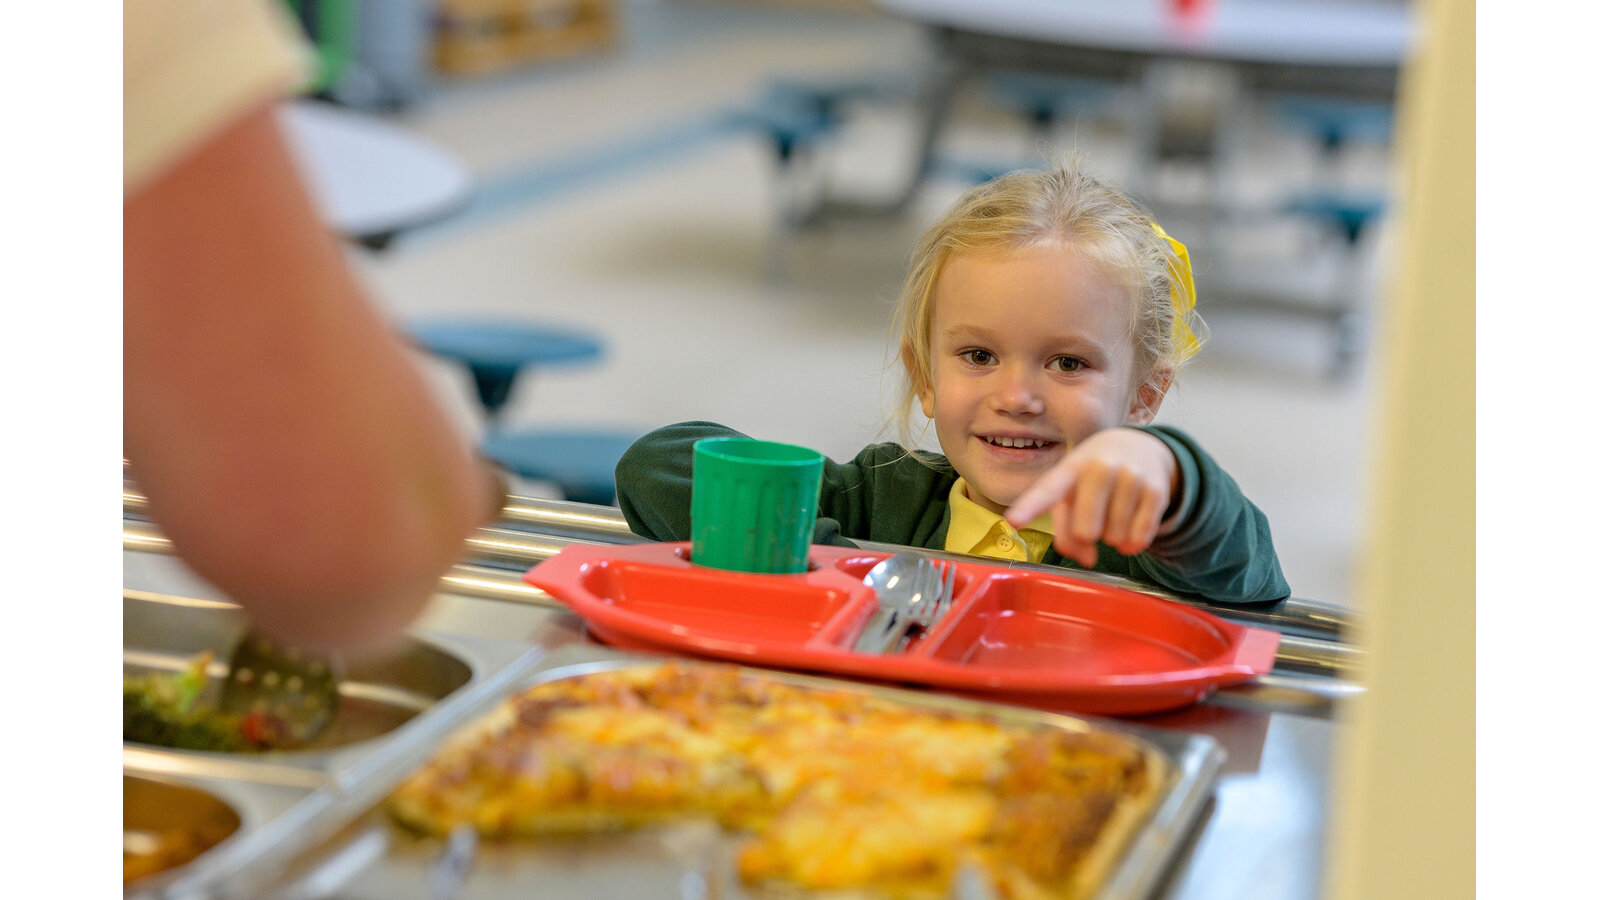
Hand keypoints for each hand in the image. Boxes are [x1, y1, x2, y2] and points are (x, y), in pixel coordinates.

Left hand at [1004, 428, 1177, 567]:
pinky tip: (1131, 526)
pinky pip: (1139, 538)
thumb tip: (1086, 558)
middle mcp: (1099, 468)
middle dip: (1087, 536)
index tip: (1013, 521)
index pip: (1047, 491)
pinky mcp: (1155, 491)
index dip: (1029, 508)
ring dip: (1112, 537)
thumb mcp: (1072, 491)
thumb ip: (1065, 528)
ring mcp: (1130, 477)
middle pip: (1085, 531)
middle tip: (1093, 519)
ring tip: (1113, 514)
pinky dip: (1133, 543)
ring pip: (1114, 538)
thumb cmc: (1094, 476)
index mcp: (1069, 469)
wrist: (1140, 446)